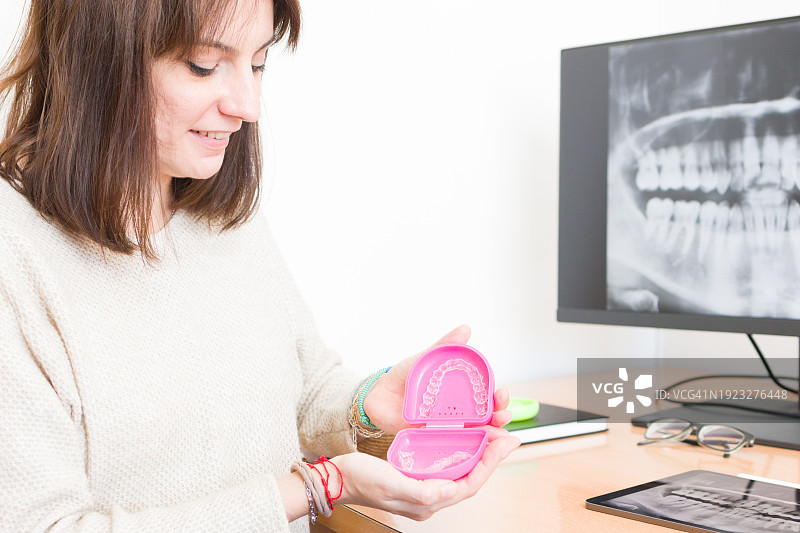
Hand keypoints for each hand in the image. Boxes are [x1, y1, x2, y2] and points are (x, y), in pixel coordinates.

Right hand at [329, 430, 519, 519]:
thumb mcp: (392, 483)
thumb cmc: (361, 480)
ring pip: (461, 471)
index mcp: (428, 501)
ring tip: (494, 437)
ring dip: (479, 455)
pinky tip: (463, 440)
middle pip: (470, 477)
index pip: (470, 483)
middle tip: (509, 437)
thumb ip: (423, 490)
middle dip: (491, 458)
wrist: (337, 478)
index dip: (491, 463)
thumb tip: (452, 490)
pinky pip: (446, 465)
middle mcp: (430, 497)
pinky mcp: (416, 476)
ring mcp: (423, 487)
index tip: (506, 443)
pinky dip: (460, 452)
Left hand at [363, 325, 513, 434]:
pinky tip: (472, 447)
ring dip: (489, 436)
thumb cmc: (402, 376)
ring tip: (497, 435)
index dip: (498, 397)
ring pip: (472, 434)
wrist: (376, 395)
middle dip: (499, 417)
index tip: (502, 393)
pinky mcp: (431, 438)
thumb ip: (445, 345)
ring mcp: (445, 427)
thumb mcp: (425, 358)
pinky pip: (450, 444)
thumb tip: (465, 329)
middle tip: (503, 415)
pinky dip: (463, 446)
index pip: (485, 396)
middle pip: (485, 417)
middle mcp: (457, 412)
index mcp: (458, 393)